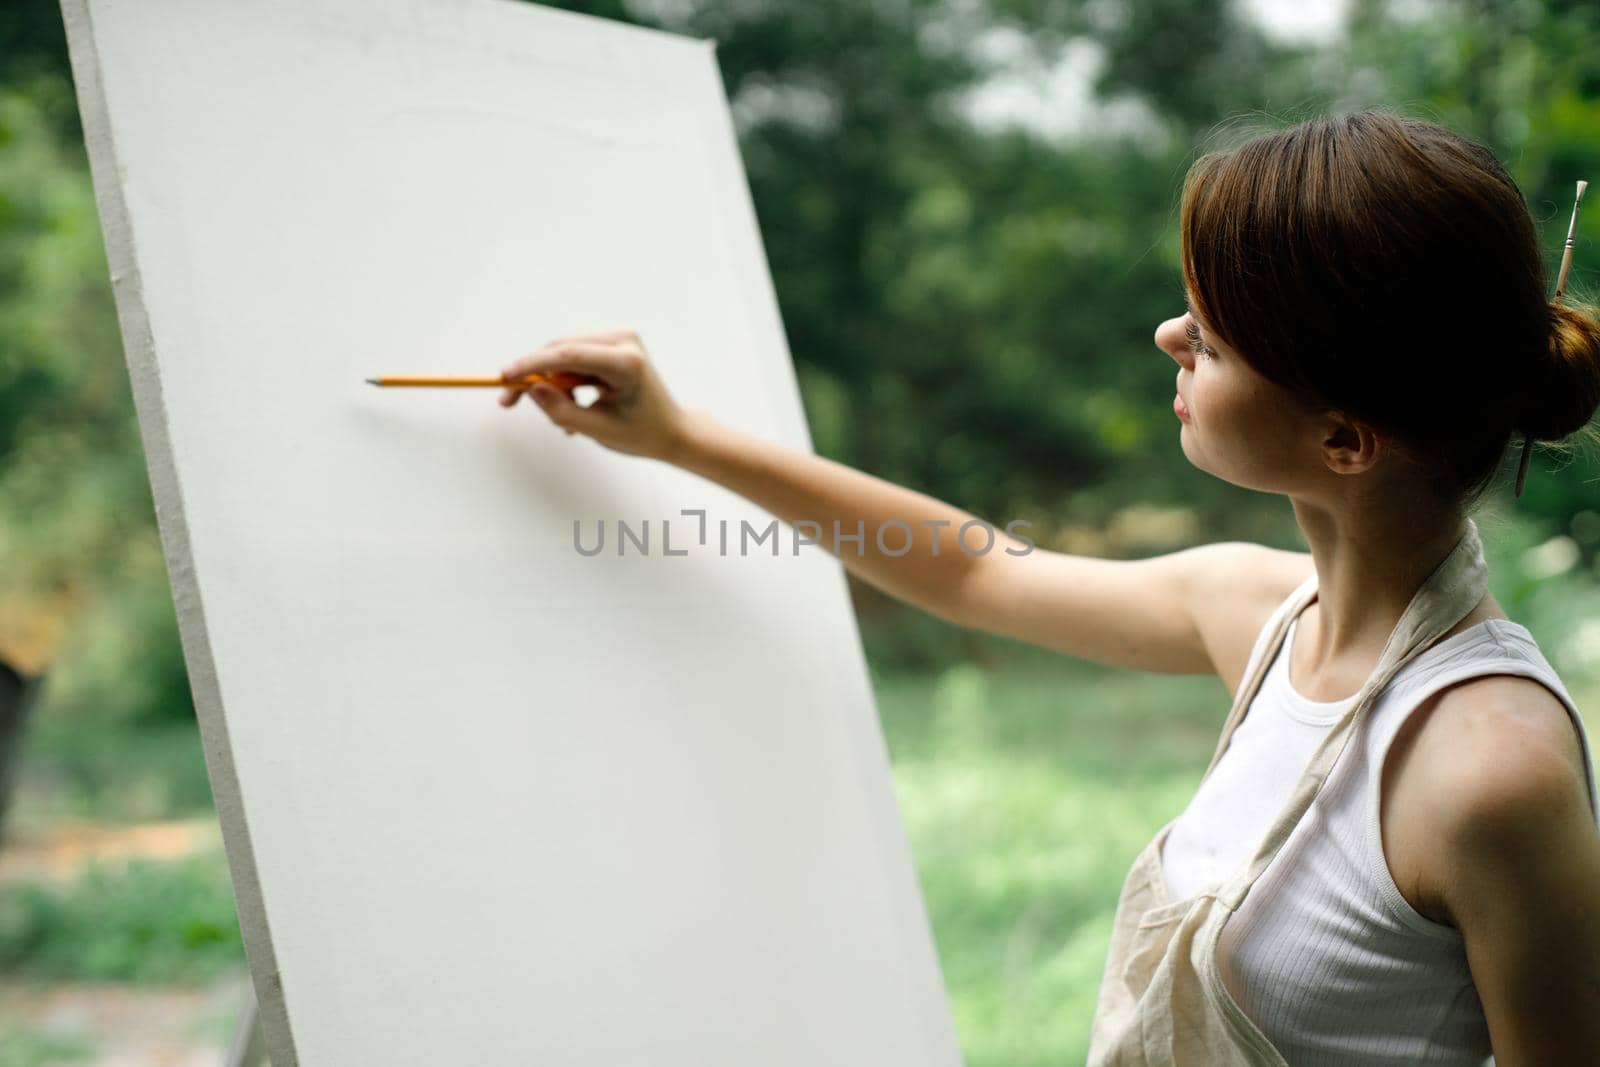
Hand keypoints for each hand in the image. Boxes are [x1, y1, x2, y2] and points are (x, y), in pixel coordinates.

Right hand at [499, 328, 688, 461]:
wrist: (671, 429)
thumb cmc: (642, 433)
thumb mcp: (600, 431)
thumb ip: (564, 412)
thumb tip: (531, 390)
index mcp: (627, 363)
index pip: (569, 355)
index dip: (532, 365)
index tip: (505, 376)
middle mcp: (624, 341)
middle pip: (561, 350)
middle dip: (533, 376)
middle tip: (507, 403)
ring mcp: (619, 338)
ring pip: (563, 354)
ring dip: (550, 383)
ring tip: (564, 421)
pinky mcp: (611, 344)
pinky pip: (573, 358)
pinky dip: (564, 382)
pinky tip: (574, 408)